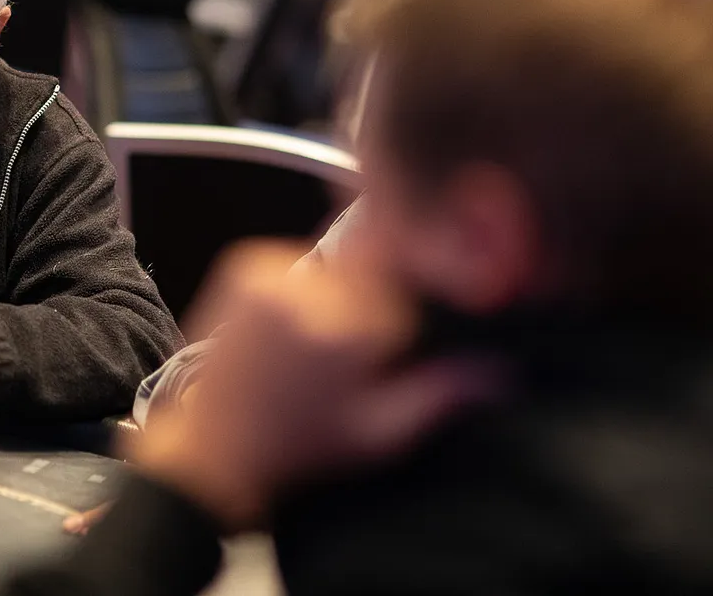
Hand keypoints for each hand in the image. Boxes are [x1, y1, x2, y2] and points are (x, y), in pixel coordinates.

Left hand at [132, 242, 497, 530]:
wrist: (209, 452)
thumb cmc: (298, 452)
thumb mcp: (380, 435)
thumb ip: (442, 393)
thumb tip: (504, 369)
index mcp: (352, 325)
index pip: (413, 265)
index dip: (429, 273)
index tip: (435, 295)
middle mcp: (311, 286)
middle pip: (376, 262)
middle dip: (384, 293)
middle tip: (370, 344)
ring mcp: (270, 271)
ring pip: (337, 263)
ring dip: (344, 291)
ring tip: (327, 346)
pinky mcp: (241, 267)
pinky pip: (296, 262)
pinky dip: (306, 287)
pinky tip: (298, 330)